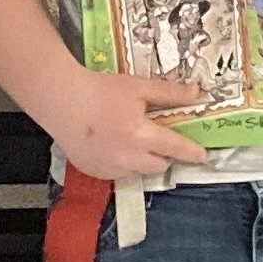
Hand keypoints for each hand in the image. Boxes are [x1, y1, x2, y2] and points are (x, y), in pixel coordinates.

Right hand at [53, 70, 209, 181]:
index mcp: (141, 134)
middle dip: (164, 155)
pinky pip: (117, 174)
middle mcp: (127, 157)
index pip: (176, 148)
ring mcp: (109, 168)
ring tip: (131, 139)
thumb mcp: (138, 87)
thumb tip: (196, 93)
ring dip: (142, 161)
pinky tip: (112, 145)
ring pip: (138, 172)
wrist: (61, 100)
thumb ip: (170, 93)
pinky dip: (121, 164)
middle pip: (159, 166)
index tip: (201, 155)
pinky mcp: (94, 171)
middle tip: (158, 139)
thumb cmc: (99, 90)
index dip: (191, 152)